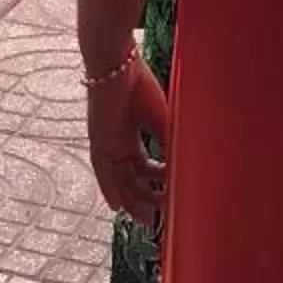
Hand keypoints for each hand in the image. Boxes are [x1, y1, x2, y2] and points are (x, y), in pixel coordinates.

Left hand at [86, 55, 169, 223]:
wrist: (117, 64)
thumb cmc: (139, 83)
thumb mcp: (161, 119)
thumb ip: (169, 142)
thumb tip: (184, 166)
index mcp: (130, 131)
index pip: (141, 164)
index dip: (153, 182)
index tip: (167, 196)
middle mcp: (116, 140)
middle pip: (129, 177)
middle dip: (143, 198)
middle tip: (155, 218)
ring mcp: (105, 141)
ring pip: (118, 179)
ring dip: (131, 200)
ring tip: (146, 218)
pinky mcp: (98, 140)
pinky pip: (102, 170)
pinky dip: (109, 188)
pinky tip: (117, 206)